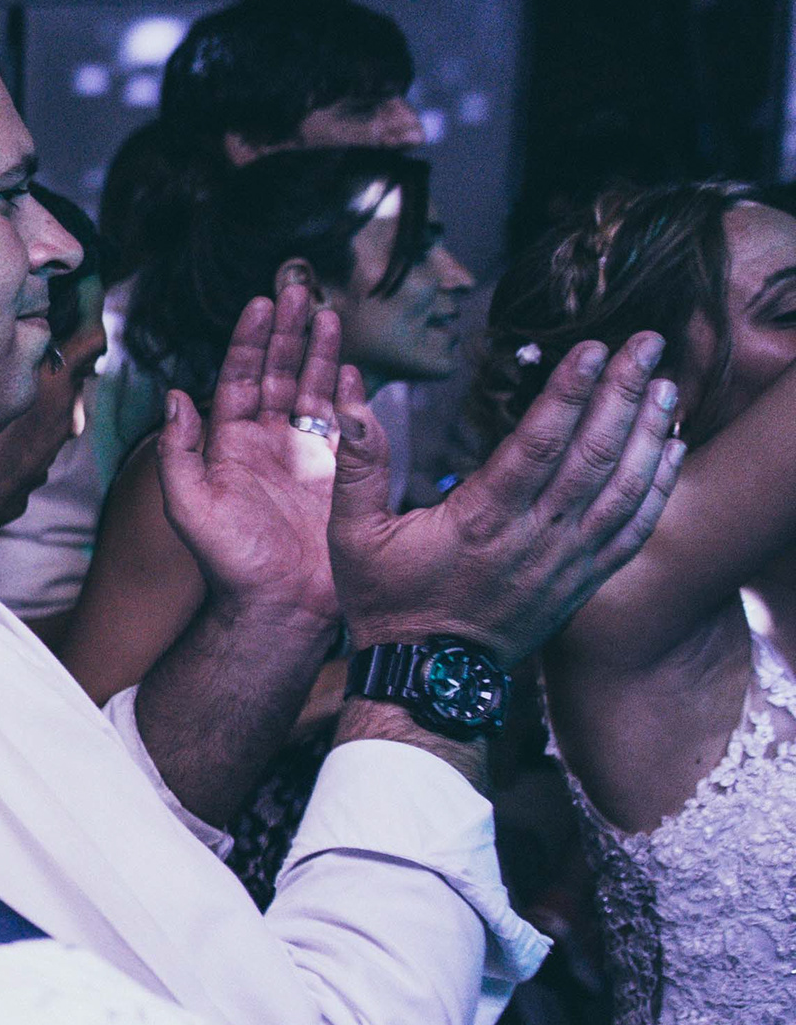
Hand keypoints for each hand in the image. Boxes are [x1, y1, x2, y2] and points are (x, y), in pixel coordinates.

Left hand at [152, 287, 344, 625]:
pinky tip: (352, 363)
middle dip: (289, 331)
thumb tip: (173, 394)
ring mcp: (303, 454)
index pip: (239, 378)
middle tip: (299, 289)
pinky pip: (343, 422)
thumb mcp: (188, 505)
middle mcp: (265, 441)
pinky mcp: (337, 472)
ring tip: (329, 312)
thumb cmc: (227, 564)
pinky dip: (348, 391)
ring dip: (320, 351)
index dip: (250, 341)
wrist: (278, 606)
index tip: (261, 304)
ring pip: (312, 388)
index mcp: (227, 444)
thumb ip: (177, 450)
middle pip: (279, 372)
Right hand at [332, 332, 684, 662]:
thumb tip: (351, 398)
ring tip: (666, 384)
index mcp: (481, 520)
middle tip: (647, 344)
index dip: (570, 392)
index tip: (595, 348)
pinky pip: (634, 529)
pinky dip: (659, 486)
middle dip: (625, 393)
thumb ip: (358, 465)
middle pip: (594, 454)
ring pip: (624, 488)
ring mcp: (567, 561)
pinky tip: (672, 448)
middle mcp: (535, 538)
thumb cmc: (387, 602)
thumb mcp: (352, 535)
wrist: (428, 680)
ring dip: (650, 432)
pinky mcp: (584, 581)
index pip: (538, 443)